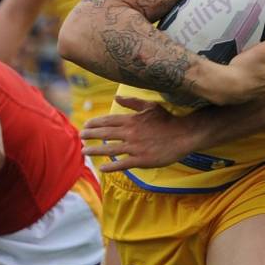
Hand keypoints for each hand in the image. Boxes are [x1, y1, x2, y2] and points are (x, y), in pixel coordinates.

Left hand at [82, 97, 198, 171]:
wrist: (184, 135)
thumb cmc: (168, 120)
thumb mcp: (150, 106)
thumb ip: (132, 102)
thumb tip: (116, 97)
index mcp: (132, 120)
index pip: (108, 121)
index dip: (95, 124)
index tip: (85, 126)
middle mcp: (130, 133)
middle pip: (105, 134)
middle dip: (90, 135)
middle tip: (80, 137)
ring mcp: (135, 147)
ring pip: (110, 149)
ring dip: (95, 150)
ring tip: (84, 152)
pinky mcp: (142, 160)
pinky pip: (122, 163)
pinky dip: (111, 166)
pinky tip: (102, 168)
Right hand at [203, 29, 264, 105]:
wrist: (225, 86)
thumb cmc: (243, 69)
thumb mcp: (259, 50)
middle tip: (258, 48)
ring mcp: (259, 91)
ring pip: (261, 75)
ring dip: (257, 67)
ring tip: (248, 59)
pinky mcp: (248, 95)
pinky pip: (251, 82)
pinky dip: (249, 76)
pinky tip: (241, 71)